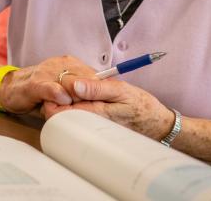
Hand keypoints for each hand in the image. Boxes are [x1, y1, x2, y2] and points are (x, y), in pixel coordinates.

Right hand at [0, 55, 96, 113]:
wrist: (9, 88)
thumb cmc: (39, 90)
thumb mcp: (63, 89)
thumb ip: (81, 92)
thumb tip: (103, 100)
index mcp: (70, 64)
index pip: (93, 75)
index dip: (99, 91)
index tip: (105, 104)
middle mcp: (60, 65)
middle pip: (85, 79)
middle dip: (91, 96)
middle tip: (96, 109)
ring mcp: (47, 72)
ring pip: (71, 83)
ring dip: (78, 97)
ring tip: (81, 109)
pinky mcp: (35, 84)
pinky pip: (51, 88)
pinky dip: (59, 95)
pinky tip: (64, 100)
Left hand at [42, 78, 174, 140]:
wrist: (156, 124)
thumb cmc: (141, 106)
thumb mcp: (121, 90)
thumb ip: (97, 87)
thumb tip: (74, 85)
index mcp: (94, 113)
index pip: (60, 111)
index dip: (54, 96)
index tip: (57, 85)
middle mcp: (89, 123)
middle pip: (60, 114)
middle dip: (57, 100)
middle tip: (62, 87)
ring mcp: (91, 127)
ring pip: (68, 115)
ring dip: (66, 102)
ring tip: (74, 91)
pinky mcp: (94, 126)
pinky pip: (78, 117)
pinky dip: (75, 106)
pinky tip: (83, 98)